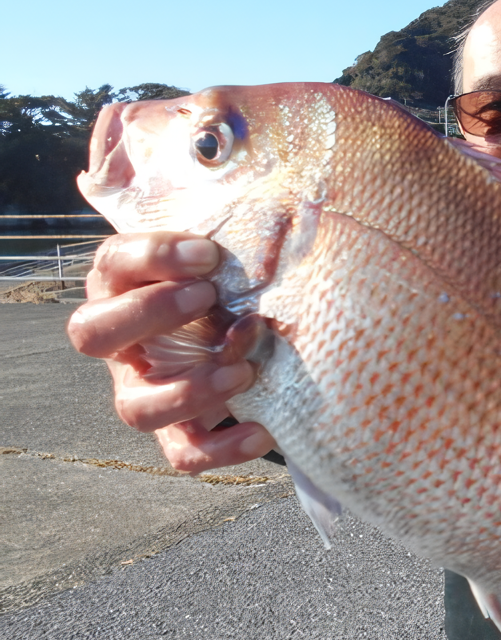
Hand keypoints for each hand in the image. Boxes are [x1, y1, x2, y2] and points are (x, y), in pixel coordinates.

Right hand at [66, 231, 276, 472]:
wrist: (251, 328)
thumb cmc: (231, 278)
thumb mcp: (226, 246)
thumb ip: (227, 220)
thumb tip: (266, 186)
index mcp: (123, 286)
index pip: (113, 264)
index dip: (154, 257)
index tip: (209, 253)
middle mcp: (122, 343)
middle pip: (94, 334)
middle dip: (150, 313)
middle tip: (210, 298)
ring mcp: (143, 390)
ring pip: (136, 408)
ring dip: (188, 390)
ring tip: (243, 370)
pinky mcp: (178, 431)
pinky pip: (183, 454)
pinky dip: (221, 448)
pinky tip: (261, 429)